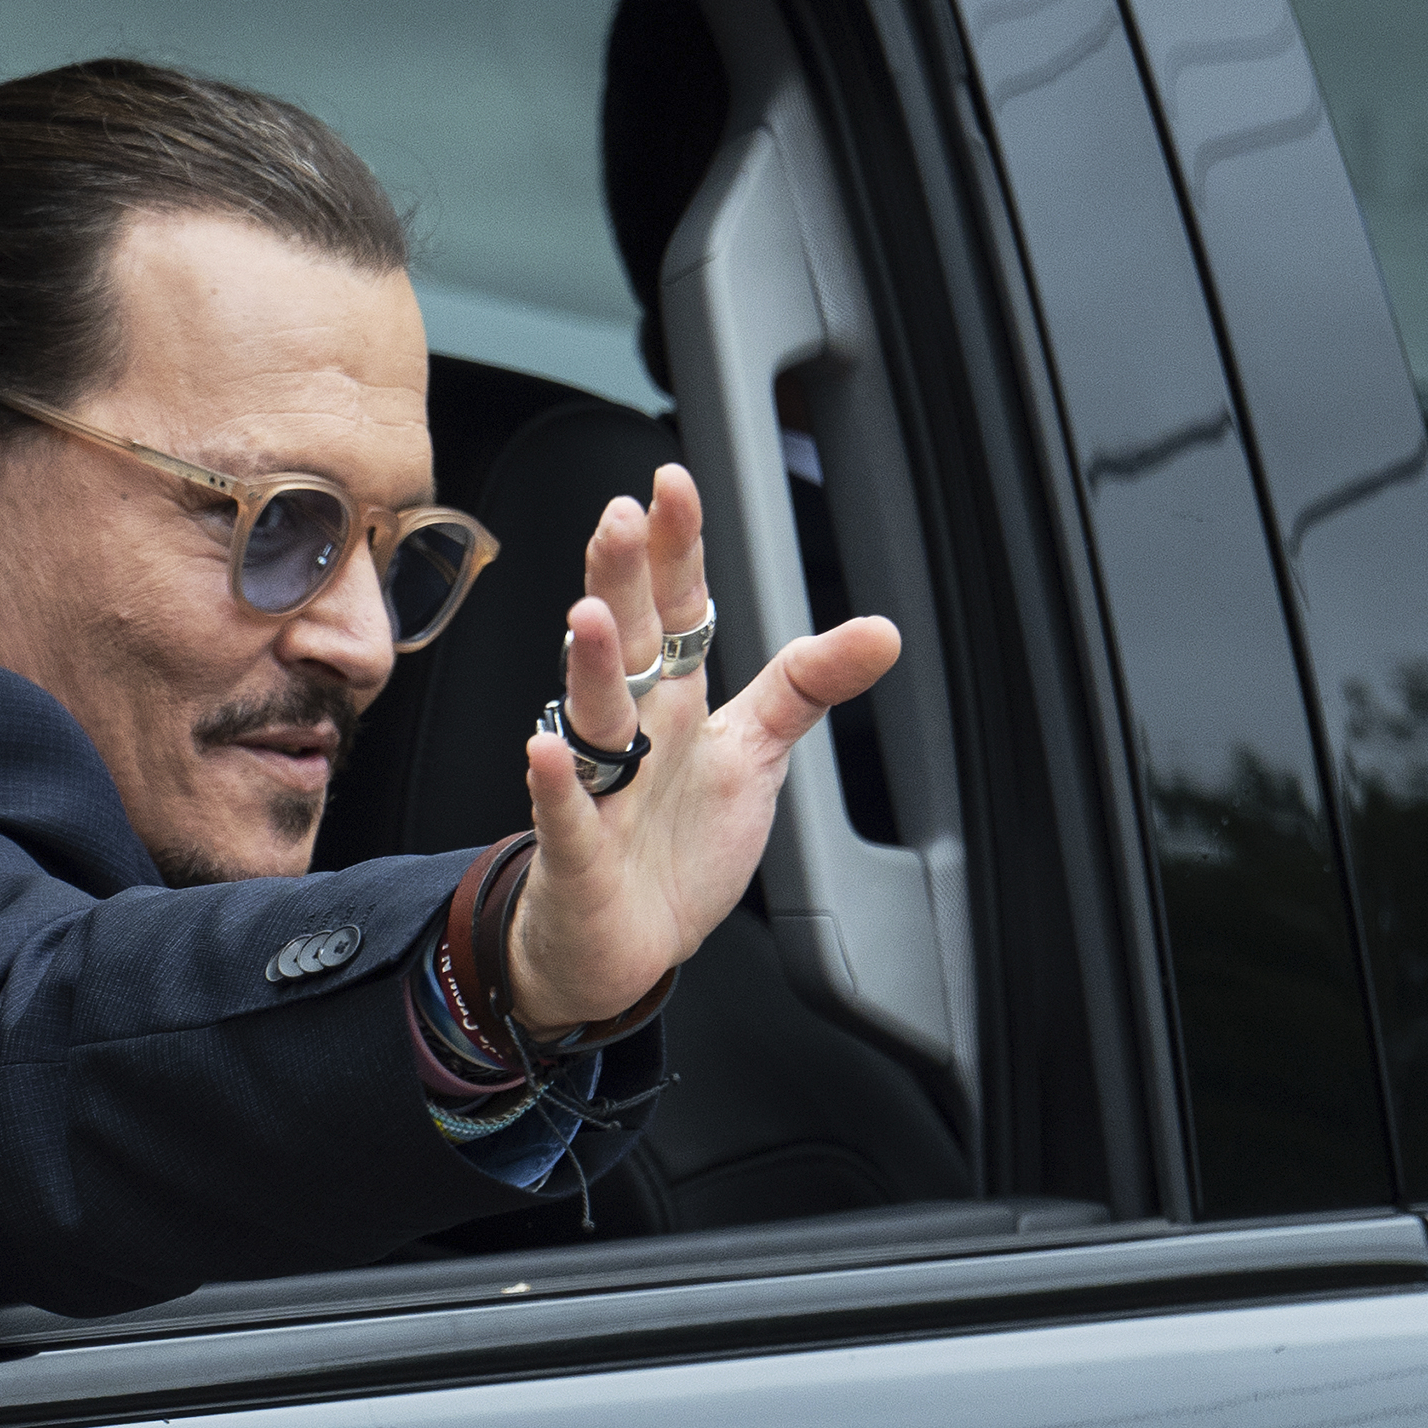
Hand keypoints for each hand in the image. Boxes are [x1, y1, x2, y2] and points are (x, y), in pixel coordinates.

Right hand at [505, 465, 898, 1033]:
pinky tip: (544, 750)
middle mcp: (629, 730)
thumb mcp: (757, 754)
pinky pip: (563, 815)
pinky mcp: (576, 855)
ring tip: (589, 619)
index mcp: (671, 699)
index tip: (671, 484)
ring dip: (590, 668)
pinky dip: (553, 785)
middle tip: (620, 518)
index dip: (674, 549)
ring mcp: (596, 787)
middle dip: (620, 580)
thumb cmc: (678, 843)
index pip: (674, 609)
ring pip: (590, 716)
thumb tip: (883, 630)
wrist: (625, 943)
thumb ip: (806, 686)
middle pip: (625, 643)